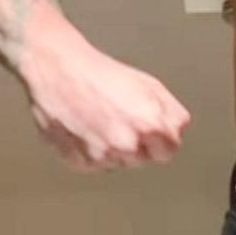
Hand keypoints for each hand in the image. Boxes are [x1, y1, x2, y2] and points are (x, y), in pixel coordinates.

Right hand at [23, 36, 191, 171]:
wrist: (57, 70)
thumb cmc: (99, 73)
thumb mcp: (150, 86)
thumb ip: (172, 114)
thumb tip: (178, 132)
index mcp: (149, 126)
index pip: (169, 151)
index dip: (160, 139)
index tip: (151, 130)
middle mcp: (126, 146)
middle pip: (143, 159)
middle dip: (137, 144)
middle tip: (119, 118)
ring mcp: (101, 157)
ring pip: (118, 163)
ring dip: (113, 149)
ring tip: (100, 120)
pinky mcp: (79, 163)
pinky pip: (94, 165)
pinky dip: (90, 151)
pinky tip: (85, 128)